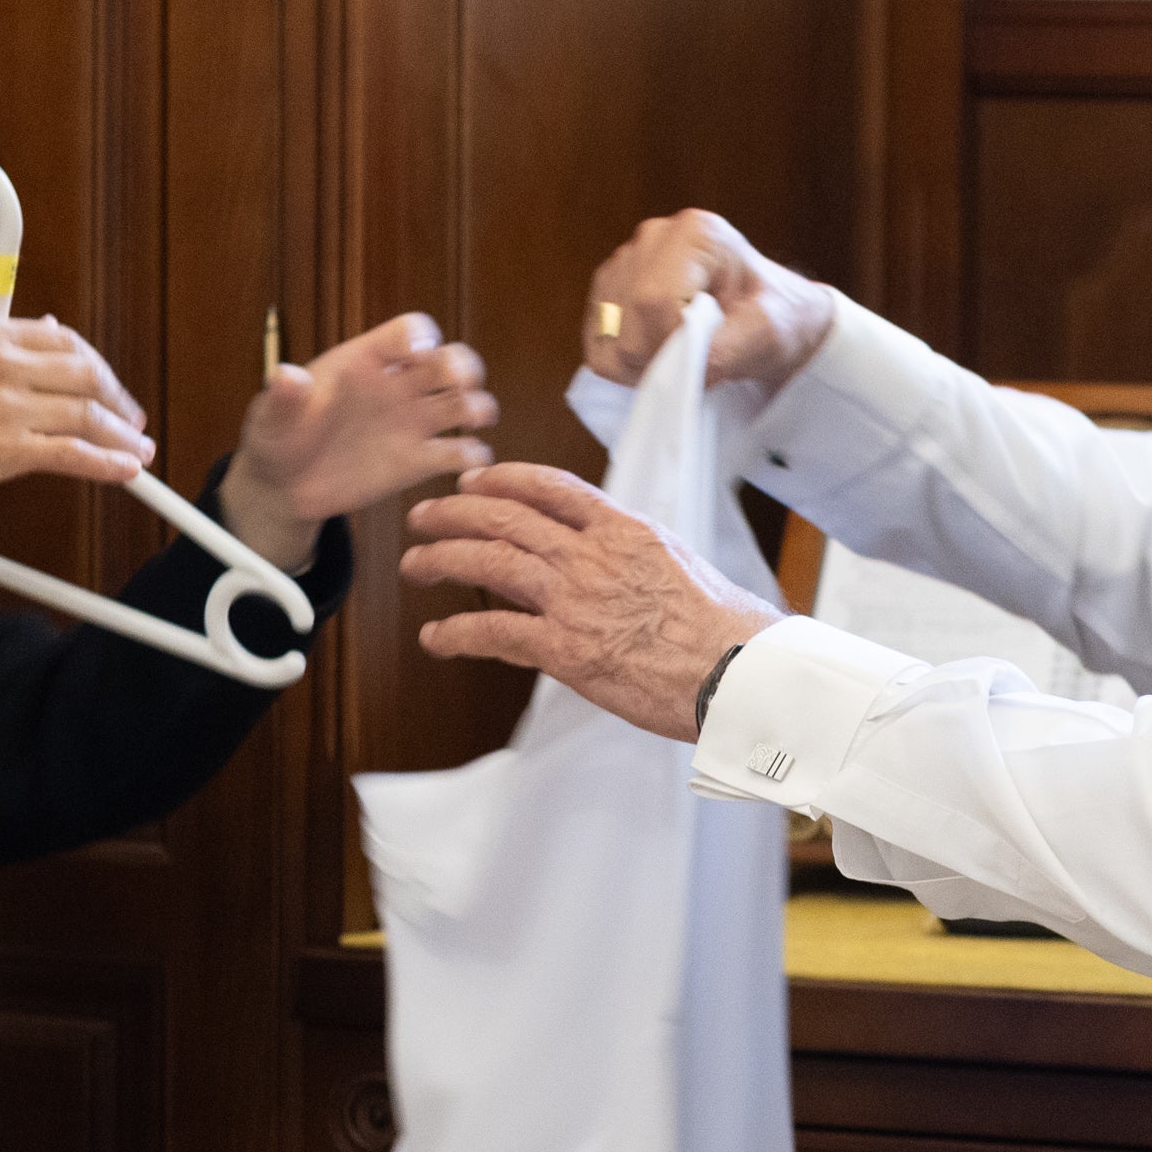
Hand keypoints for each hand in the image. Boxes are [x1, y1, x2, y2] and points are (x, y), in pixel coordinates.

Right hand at [0, 315, 150, 543]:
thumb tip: (46, 330)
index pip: (66, 340)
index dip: (97, 364)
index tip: (107, 382)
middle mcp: (2, 364)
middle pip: (87, 374)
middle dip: (119, 399)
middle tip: (133, 418)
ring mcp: (6, 407)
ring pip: (87, 416)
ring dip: (122, 435)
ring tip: (139, 448)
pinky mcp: (5, 450)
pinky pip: (73, 455)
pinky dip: (108, 463)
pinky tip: (125, 469)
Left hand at [220, 314, 497, 567]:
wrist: (284, 488)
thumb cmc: (276, 439)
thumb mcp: (270, 419)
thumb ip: (283, 398)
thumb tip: (287, 376)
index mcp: (364, 362)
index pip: (406, 331)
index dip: (419, 335)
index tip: (417, 353)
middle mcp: (396, 386)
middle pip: (448, 360)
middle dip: (462, 367)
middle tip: (459, 385)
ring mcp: (411, 424)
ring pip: (463, 402)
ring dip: (478, 407)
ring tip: (472, 422)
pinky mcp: (418, 463)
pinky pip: (459, 453)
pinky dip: (472, 456)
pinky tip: (464, 466)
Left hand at [403, 463, 776, 739]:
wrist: (737, 671)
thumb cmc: (724, 628)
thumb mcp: (680, 564)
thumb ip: (635, 552)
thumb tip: (618, 552)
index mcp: (623, 530)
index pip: (551, 487)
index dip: (503, 480)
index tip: (475, 480)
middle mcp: (592, 555)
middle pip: (506, 518)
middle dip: (455, 512)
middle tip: (424, 516)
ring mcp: (575, 600)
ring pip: (490, 563)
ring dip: (442, 560)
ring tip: (415, 565)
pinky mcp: (565, 649)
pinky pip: (495, 633)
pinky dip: (457, 633)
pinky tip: (435, 636)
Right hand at [581, 210, 841, 393]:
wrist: (764, 317)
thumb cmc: (771, 316)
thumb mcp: (768, 332)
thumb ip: (729, 347)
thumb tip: (683, 365)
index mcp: (695, 234)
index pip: (654, 299)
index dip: (671, 343)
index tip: (706, 363)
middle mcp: (653, 237)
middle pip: (628, 319)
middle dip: (659, 358)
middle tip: (698, 364)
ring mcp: (625, 261)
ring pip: (609, 338)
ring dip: (643, 365)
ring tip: (682, 356)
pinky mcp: (607, 291)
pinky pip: (598, 346)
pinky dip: (626, 366)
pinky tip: (660, 354)